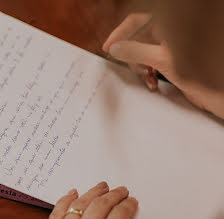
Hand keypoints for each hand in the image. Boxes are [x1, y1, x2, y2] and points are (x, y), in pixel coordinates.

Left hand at [36, 182, 142, 218]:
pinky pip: (57, 211)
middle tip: (119, 191)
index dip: (128, 203)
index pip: (121, 211)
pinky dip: (66, 199)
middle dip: (114, 194)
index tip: (130, 201)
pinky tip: (73, 194)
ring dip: (92, 192)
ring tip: (100, 188)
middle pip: (102, 202)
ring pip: (80, 202)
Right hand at [103, 13, 223, 119]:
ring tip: (146, 78)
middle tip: (134, 69)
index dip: (120, 33)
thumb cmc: (200, 73)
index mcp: (169, 25)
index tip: (109, 47)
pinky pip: (151, 61)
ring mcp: (169, 46)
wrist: (215, 94)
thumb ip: (136, 51)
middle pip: (138, 37)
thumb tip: (116, 48)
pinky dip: (148, 72)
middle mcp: (169, 33)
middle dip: (132, 55)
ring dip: (140, 66)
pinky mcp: (171, 59)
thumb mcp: (162, 60)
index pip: (137, 20)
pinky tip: (152, 82)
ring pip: (143, 51)